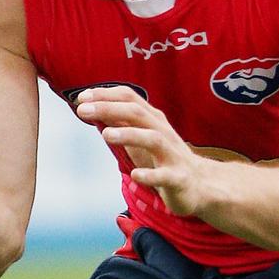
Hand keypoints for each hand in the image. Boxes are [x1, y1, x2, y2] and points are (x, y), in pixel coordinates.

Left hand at [75, 86, 203, 215]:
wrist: (197, 184)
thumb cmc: (161, 157)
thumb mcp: (138, 137)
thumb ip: (118, 122)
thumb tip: (90, 108)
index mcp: (152, 120)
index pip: (129, 98)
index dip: (105, 95)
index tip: (81, 97)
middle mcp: (162, 132)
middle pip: (137, 113)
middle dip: (109, 108)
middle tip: (82, 110)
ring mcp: (171, 154)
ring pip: (152, 139)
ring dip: (129, 134)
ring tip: (106, 135)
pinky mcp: (178, 178)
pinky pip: (164, 176)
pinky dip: (149, 175)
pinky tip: (135, 175)